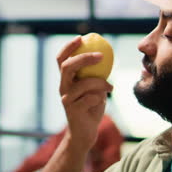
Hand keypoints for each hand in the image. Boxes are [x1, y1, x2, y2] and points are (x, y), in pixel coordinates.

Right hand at [57, 36, 112, 151]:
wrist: (85, 133)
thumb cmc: (91, 106)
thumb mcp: (94, 87)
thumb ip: (95, 73)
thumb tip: (106, 54)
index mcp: (66, 79)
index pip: (61, 59)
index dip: (68, 47)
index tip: (81, 38)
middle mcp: (63, 87)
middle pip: (67, 67)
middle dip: (84, 58)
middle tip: (101, 55)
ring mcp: (66, 99)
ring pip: (83, 84)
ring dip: (100, 83)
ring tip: (110, 87)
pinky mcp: (73, 111)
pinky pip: (90, 98)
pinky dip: (100, 97)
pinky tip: (102, 101)